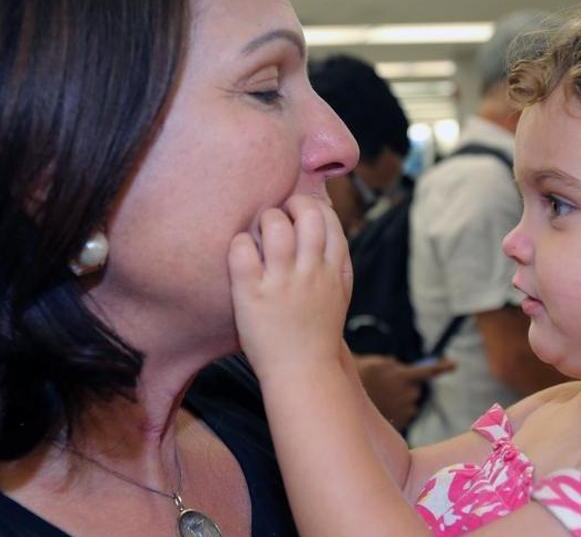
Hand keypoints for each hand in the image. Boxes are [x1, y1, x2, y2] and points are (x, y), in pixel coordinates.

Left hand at [229, 195, 352, 377]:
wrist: (303, 374)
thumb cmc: (317, 332)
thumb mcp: (340, 293)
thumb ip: (336, 260)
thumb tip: (325, 223)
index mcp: (333, 270)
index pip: (329, 219)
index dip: (312, 206)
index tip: (300, 212)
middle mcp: (311, 272)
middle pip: (306, 214)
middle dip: (289, 205)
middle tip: (276, 217)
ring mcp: (282, 283)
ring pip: (273, 225)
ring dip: (263, 221)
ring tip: (257, 235)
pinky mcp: (252, 296)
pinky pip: (242, 251)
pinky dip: (240, 243)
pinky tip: (241, 253)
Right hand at [353, 354, 455, 429]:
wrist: (345, 403)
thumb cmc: (358, 381)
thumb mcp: (375, 364)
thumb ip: (391, 365)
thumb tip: (399, 368)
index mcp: (403, 378)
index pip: (427, 371)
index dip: (441, 367)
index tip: (453, 364)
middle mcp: (407, 395)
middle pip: (416, 390)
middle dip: (406, 387)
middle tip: (387, 385)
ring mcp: (405, 411)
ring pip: (409, 403)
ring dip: (400, 399)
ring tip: (381, 398)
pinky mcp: (401, 423)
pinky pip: (404, 415)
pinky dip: (396, 411)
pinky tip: (382, 408)